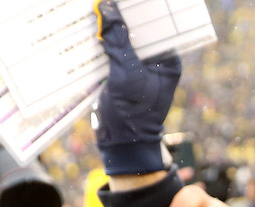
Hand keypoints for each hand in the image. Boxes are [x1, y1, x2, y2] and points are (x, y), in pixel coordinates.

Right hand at [96, 0, 180, 175]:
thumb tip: (106, 7)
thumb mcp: (126, 74)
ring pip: (122, 38)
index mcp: (167, 60)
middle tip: (103, 2)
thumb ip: (117, 41)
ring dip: (107, 26)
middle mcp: (155, 61)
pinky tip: (87, 27)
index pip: (156, 26)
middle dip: (120, 16)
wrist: (122, 144)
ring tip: (93, 8)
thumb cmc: (133, 113)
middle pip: (138, 29)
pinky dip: (99, 41)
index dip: (140, 9)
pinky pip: (110, 50)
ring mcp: (137, 67)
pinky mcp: (119, 73)